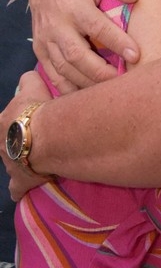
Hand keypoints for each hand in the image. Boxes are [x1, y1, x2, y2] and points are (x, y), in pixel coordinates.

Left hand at [0, 72, 52, 199]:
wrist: (49, 136)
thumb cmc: (38, 110)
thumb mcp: (33, 85)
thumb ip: (29, 80)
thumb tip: (28, 78)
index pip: (0, 123)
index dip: (8, 123)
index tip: (19, 123)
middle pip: (4, 143)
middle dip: (12, 142)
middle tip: (29, 139)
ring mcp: (8, 164)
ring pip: (10, 163)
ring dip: (19, 160)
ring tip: (33, 159)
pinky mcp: (19, 181)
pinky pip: (16, 189)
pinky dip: (19, 189)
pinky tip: (22, 190)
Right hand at [29, 0, 139, 91]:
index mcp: (72, 4)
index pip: (96, 27)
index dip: (116, 42)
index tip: (136, 55)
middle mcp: (56, 24)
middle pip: (77, 55)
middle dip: (101, 72)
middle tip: (123, 81)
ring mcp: (45, 40)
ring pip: (64, 69)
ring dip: (87, 84)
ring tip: (110, 92)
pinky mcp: (40, 51)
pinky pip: (53, 75)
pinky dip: (69, 90)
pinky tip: (88, 98)